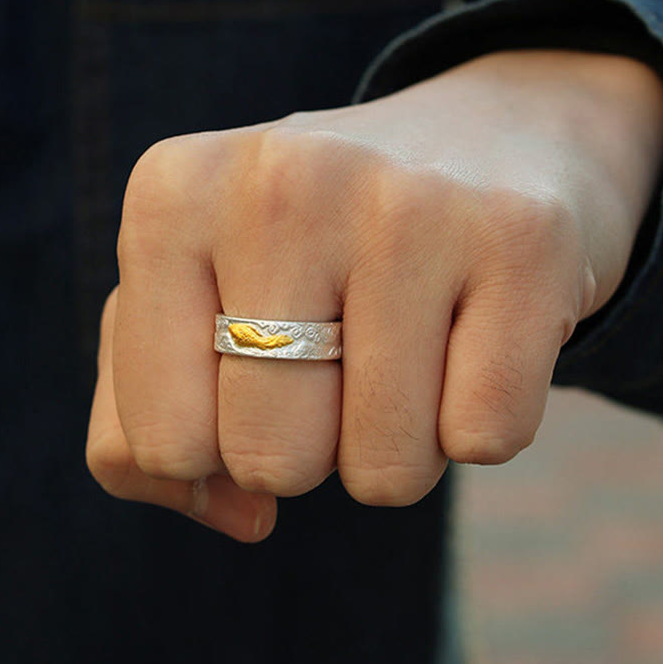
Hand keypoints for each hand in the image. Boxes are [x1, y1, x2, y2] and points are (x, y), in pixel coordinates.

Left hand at [86, 49, 662, 541]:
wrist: (472, 144)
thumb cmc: (311, 250)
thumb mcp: (192, 306)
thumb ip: (140, 434)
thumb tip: (245, 518)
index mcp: (171, 198)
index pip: (160, 444)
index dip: (217, 446)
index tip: (254, 374)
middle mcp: (281, 181)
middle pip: (272, 463)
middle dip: (310, 448)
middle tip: (341, 354)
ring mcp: (408, 202)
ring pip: (384, 471)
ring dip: (394, 445)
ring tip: (408, 342)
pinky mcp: (522, 238)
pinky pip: (483, 441)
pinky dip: (477, 421)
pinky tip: (475, 330)